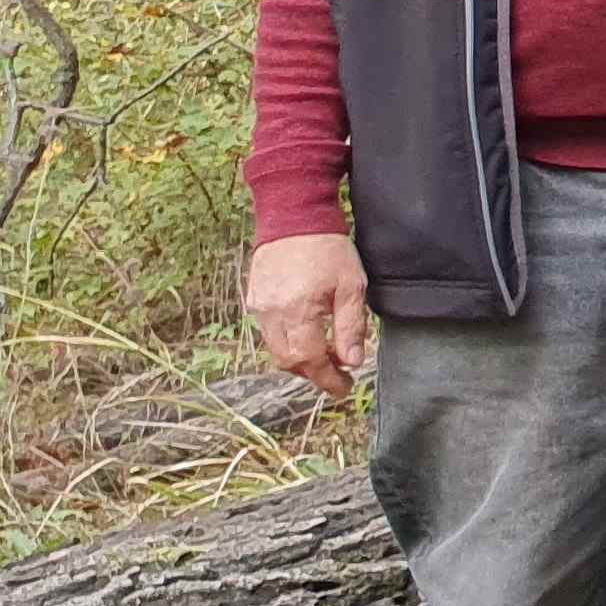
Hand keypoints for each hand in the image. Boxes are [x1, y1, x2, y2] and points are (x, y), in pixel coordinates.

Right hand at [248, 232, 371, 396]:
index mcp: (297, 311)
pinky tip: (307, 334)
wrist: (294, 217)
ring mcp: (258, 306)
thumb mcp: (352, 285)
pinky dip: (288, 341)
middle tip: (338, 374)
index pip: (310, 360)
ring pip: (275, 348)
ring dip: (300, 358)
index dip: (327, 379)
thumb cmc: (328, 248)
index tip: (344, 389)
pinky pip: (268, 331)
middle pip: (288, 360)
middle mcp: (271, 313)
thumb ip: (351, 326)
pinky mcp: (253, 298)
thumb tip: (352, 362)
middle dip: (314, 373)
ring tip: (326, 355)